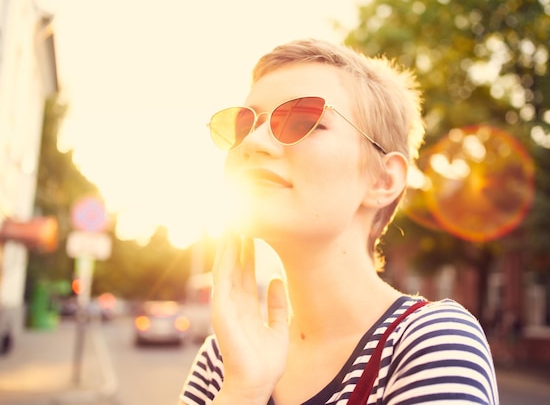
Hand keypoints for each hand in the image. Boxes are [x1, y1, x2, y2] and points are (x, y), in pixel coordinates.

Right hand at [211, 234, 288, 402]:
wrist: (258, 383)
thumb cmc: (266, 362)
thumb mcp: (278, 327)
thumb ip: (276, 304)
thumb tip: (276, 279)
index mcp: (246, 307)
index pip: (245, 272)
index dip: (247, 251)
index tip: (252, 230)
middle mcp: (234, 303)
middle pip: (234, 266)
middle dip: (236, 241)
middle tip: (240, 215)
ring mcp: (225, 306)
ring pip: (226, 267)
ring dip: (228, 244)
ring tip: (232, 221)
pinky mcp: (221, 311)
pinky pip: (222, 279)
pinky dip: (224, 260)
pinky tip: (227, 243)